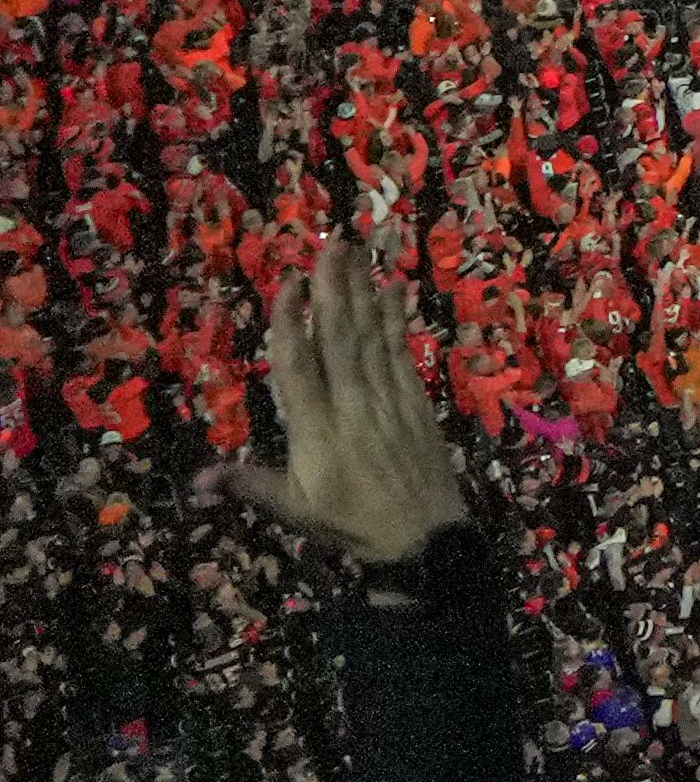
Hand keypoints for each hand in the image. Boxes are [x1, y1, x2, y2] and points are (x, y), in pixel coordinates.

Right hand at [226, 220, 465, 567]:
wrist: (423, 537)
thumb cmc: (349, 523)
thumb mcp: (292, 510)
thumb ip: (246, 485)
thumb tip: (195, 479)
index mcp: (315, 429)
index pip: (298, 367)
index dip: (290, 324)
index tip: (287, 283)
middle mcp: (352, 405)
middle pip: (339, 338)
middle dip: (333, 289)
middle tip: (329, 244)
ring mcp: (388, 399)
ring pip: (372, 337)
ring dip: (363, 292)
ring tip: (358, 251)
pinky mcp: (415, 401)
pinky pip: (403, 352)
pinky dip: (398, 319)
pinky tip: (396, 289)